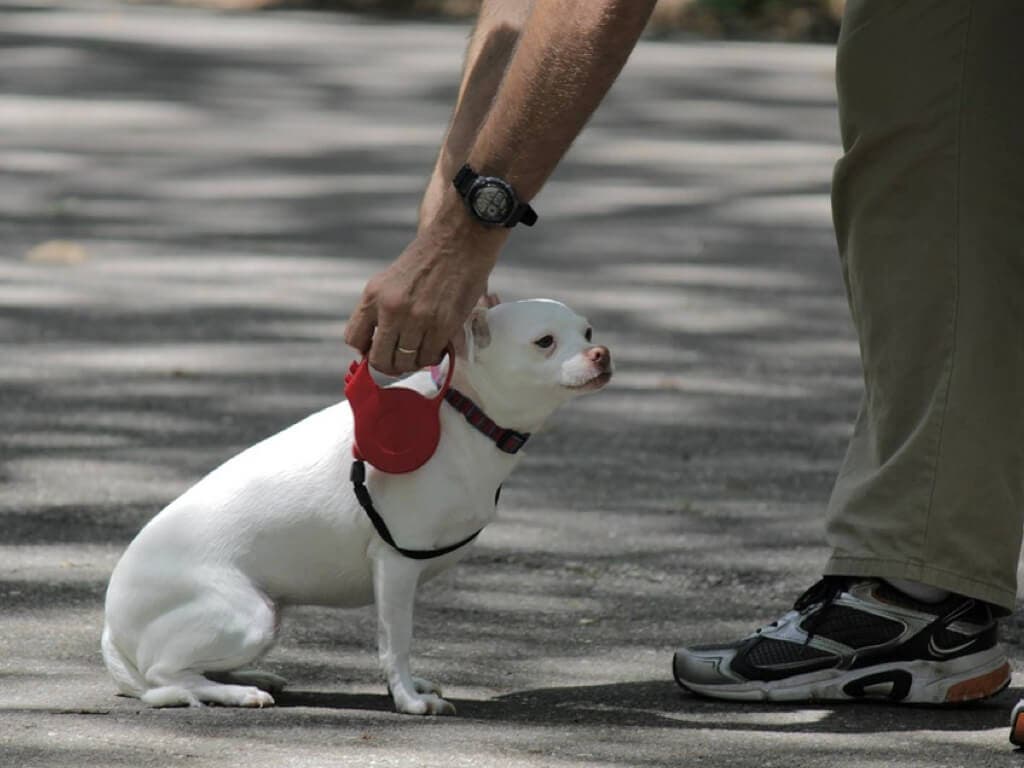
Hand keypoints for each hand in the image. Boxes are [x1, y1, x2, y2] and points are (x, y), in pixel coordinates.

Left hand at [344, 223, 501, 374]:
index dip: (365, 351)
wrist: (458, 241)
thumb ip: (379, 309)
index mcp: (373, 295)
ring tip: (421, 351)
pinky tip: (436, 345)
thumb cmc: (427, 259)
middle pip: (380, 359)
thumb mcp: (390, 280)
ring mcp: (418, 319)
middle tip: (401, 360)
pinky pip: (431, 356)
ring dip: (413, 362)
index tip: (377, 350)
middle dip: (390, 365)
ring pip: (407, 362)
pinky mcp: (443, 325)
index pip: (354, 339)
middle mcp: (391, 309)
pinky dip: (432, 356)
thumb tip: (375, 344)